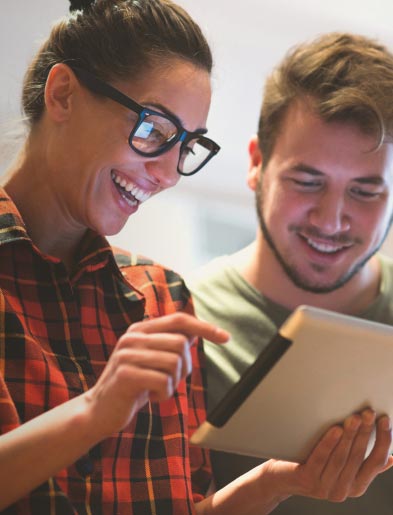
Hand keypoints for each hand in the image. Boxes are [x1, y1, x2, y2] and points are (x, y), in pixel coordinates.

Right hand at [83, 313, 228, 437]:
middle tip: (170, 380)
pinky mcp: (126, 375)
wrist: (99, 411)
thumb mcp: (152, 360)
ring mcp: (127, 354)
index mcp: (141, 330)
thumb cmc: (132, 385)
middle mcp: (133, 337)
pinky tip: (152, 398)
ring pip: (174, 362)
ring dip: (173, 382)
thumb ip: (169, 344)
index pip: (180, 320)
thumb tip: (197, 332)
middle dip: (184, 367)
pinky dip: (165, 394)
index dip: (205, 327)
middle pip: (181, 343)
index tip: (226, 337)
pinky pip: (163, 381)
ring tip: (159, 389)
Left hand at [264, 408, 392, 501]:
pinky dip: (329, 442)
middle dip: (365, 432)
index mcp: (356, 485)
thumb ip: (362, 463)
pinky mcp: (308, 480)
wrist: (280, 478)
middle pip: (359, 457)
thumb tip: (390, 458)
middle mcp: (343, 490)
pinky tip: (335, 428)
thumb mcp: (340, 466)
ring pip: (342, 457)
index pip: (376, 462)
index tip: (384, 419)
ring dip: (350, 435)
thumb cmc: (312, 464)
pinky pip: (321, 458)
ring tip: (355, 417)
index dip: (383, 440)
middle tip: (369, 412)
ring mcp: (325, 487)